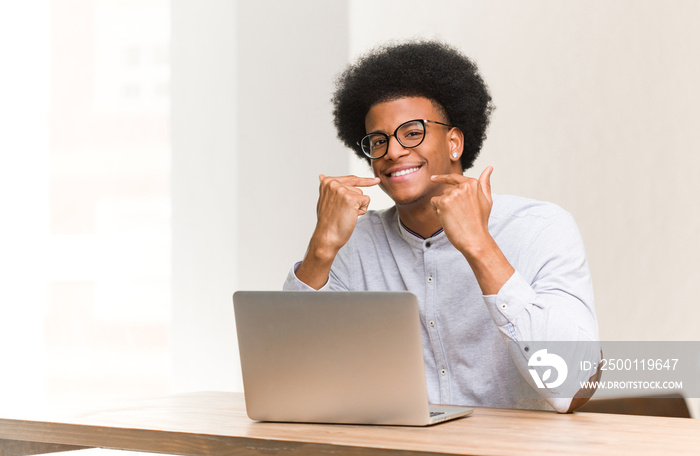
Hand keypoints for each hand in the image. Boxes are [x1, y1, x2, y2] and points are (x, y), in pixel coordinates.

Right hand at [296, 174, 378, 289]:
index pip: (350, 179)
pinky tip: (350, 216)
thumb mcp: (325, 200)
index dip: (364, 181)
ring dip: (357, 206)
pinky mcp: (351, 199)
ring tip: (344, 214)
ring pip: (362, 195)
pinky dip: (361, 210)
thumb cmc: (328, 221)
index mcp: (327, 182)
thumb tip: (322, 176)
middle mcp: (334, 183)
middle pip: (357, 188)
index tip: (376, 180)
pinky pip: (366, 201)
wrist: (327, 236)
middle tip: (342, 212)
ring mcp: (342, 190)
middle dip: (355, 201)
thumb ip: (329, 188)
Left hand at [429, 166, 493, 255]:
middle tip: (460, 216)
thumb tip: (489, 168)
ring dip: (443, 207)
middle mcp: (463, 186)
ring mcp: (453, 193)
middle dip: (448, 202)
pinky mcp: (444, 202)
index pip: (454, 178)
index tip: (432, 178)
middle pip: (446, 191)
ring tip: (455, 218)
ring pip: (439, 197)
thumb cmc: (480, 222)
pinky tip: (448, 219)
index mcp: (474, 183)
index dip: (442, 178)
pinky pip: (434, 203)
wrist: (475, 239)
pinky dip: (437, 211)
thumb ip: (485, 183)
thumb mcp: (487, 201)